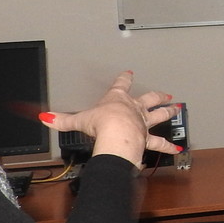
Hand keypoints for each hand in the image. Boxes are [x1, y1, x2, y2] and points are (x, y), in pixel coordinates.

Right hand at [39, 71, 181, 168]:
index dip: (125, 79)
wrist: (116, 135)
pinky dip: (168, 146)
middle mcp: (133, 109)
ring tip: (177, 109)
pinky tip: (176, 149)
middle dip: (156, 96)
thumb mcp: (79, 119)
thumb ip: (63, 120)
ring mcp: (143, 123)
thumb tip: (46, 118)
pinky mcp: (147, 138)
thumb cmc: (101, 123)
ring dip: (168, 112)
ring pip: (159, 116)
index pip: (121, 85)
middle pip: (149, 98)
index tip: (129, 73)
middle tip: (165, 94)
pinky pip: (159, 143)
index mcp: (117, 100)